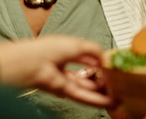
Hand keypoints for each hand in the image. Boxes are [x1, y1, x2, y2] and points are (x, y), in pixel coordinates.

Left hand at [0, 35, 115, 107]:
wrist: (29, 63)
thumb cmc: (46, 49)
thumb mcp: (76, 44)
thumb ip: (93, 50)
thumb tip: (106, 57)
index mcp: (67, 50)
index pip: (88, 57)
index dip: (100, 61)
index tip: (112, 66)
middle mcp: (66, 65)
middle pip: (88, 74)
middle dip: (102, 78)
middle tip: (117, 83)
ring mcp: (64, 79)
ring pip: (86, 87)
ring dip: (101, 92)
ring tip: (117, 96)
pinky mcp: (62, 90)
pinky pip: (81, 95)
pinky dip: (94, 99)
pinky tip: (106, 101)